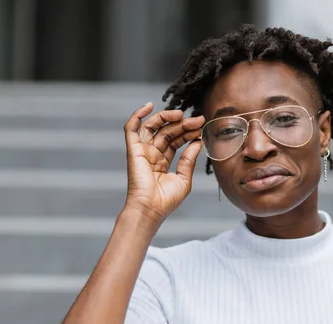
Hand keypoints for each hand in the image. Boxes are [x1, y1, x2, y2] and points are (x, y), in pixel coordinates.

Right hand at [123, 102, 204, 222]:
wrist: (151, 209)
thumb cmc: (166, 200)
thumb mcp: (184, 178)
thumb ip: (189, 160)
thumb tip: (198, 143)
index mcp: (163, 161)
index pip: (176, 141)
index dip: (188, 132)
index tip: (201, 127)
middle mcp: (152, 154)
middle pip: (167, 132)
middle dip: (183, 124)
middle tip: (197, 120)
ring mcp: (142, 151)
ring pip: (153, 127)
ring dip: (166, 117)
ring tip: (181, 114)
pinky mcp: (133, 150)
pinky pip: (131, 129)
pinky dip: (137, 116)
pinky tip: (148, 106)